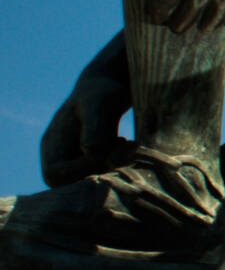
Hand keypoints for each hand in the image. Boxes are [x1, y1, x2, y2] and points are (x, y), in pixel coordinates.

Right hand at [40, 70, 130, 186]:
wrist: (113, 86)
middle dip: (101, 168)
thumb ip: (95, 128)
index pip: (55, 176)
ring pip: (90, 181)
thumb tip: (91, 154)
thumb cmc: (104, 92)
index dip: (82, 169)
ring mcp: (73, 161)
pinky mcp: (91, 162)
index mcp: (51, 145)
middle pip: (73, 184)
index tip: (109, 145)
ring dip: (112, 167)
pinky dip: (117, 165)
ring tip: (124, 142)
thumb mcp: (101, 104)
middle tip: (123, 144)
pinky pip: (102, 175)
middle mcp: (58, 157)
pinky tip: (127, 145)